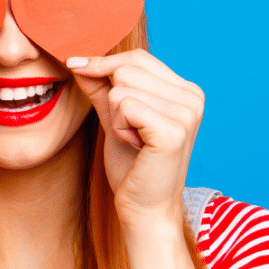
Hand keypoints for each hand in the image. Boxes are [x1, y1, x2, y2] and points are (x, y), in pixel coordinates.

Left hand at [68, 49, 203, 226]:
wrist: (144, 209)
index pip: (138, 58)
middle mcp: (192, 97)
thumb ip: (102, 89)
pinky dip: (119, 127)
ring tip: (134, 141)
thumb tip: (79, 61)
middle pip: (127, 68)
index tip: (75, 65)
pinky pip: (123, 105)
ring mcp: (186, 113)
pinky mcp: (172, 130)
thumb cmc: (132, 168)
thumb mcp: (116, 119)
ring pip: (121, 88)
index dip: (104, 63)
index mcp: (186, 91)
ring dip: (116, 117)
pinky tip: (135, 146)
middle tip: (128, 131)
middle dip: (112, 99)